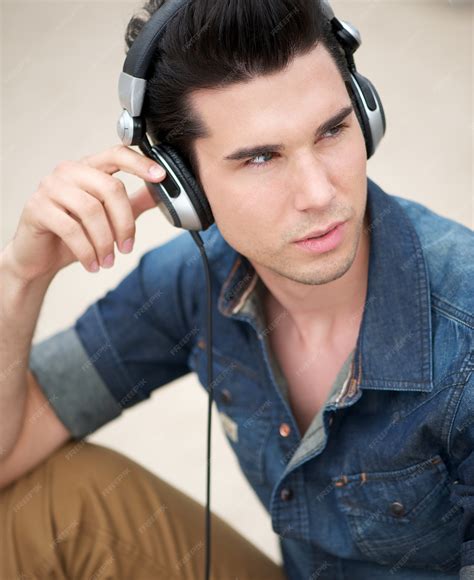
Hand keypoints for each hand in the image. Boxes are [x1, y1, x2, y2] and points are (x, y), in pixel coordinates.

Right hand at [4, 144, 165, 281]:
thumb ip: (133, 202)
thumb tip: (161, 192)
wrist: (39, 257)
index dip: (140, 164)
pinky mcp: (37, 208)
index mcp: (88, 168)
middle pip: (110, 187)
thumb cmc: (74, 234)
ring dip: (105, 241)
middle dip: (125, 222)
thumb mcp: (109, 217)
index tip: (161, 177)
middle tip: (127, 247)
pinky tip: (93, 264)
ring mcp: (50, 187)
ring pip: (91, 210)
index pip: (116, 155)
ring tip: (108, 261)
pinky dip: (87, 251)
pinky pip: (71, 229)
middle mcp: (68, 171)